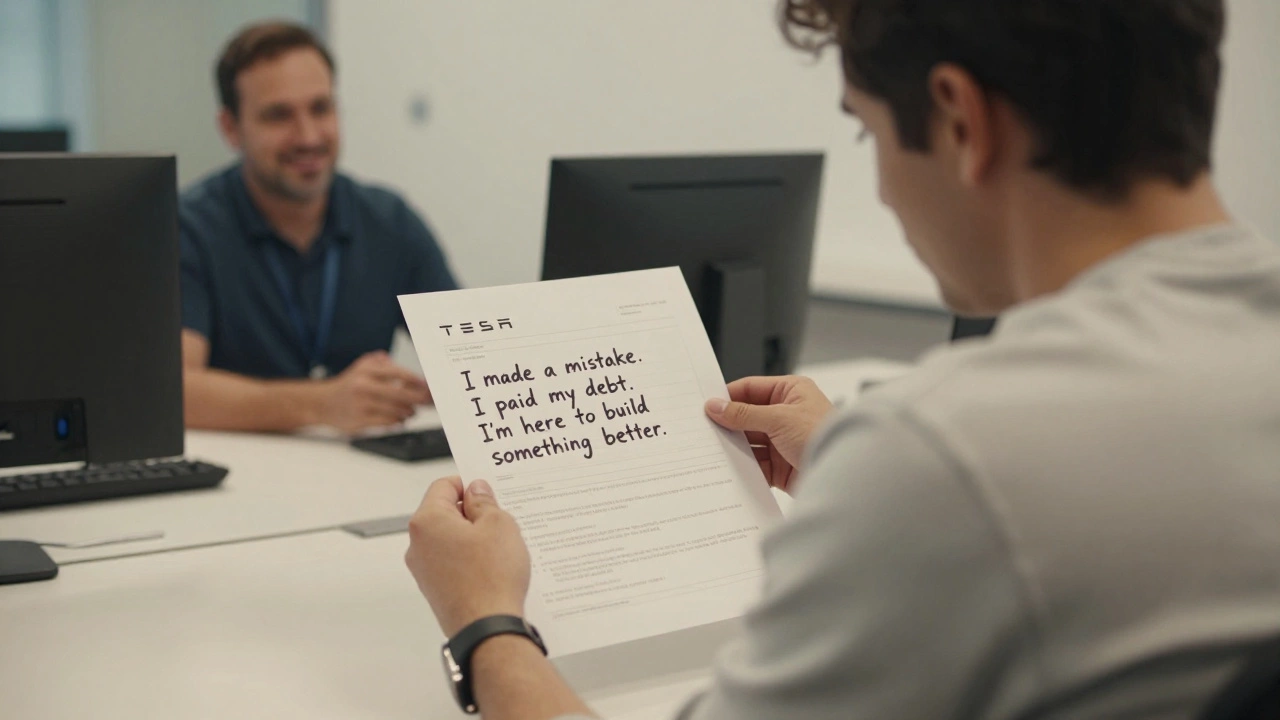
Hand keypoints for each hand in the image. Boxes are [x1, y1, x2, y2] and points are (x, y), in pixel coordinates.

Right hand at [317, 351, 431, 432]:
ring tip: (412, 410)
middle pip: (401, 394)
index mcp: (366, 371)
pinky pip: (388, 423)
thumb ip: (384, 364)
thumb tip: (409, 372)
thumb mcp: (362, 366)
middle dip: (419, 398)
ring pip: (397, 410)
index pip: (397, 373)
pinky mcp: (360, 422)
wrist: (322, 403)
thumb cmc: (349, 385)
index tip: (428, 386)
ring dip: (410, 412)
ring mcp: (361, 405)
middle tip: (429, 401)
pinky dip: (399, 421)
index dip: (416, 380)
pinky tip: (401, 419)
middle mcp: (363, 386)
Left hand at [406, 477, 531, 637]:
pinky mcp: (435, 591)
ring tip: (501, 546)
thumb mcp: (499, 524)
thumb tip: (476, 491)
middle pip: (444, 514)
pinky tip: (494, 568)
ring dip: (473, 538)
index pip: (443, 486)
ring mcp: (423, 571)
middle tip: (501, 518)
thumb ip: (484, 501)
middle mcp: (417, 545)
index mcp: (427, 521)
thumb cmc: (492, 577)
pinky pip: (452, 564)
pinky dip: (471, 560)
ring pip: (449, 540)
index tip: (488, 491)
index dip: (468, 484)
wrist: (487, 629)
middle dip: (473, 513)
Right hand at [705, 375, 833, 493]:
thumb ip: (744, 413)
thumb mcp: (779, 418)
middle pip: (747, 416)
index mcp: (791, 392)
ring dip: (735, 447)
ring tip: (714, 450)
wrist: (846, 474)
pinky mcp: (782, 466)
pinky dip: (744, 467)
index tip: (707, 406)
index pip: (751, 389)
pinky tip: (730, 468)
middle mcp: (787, 414)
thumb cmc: (824, 436)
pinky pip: (756, 464)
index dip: (728, 397)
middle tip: (705, 429)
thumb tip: (716, 406)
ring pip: (750, 442)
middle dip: (729, 425)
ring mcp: (783, 441)